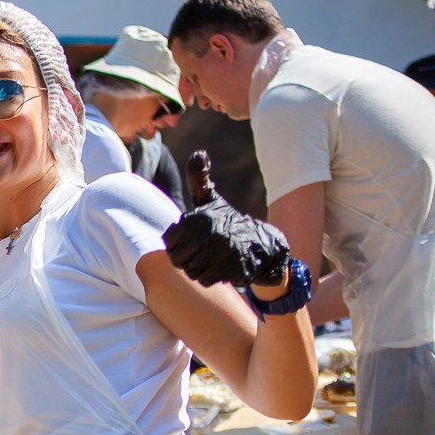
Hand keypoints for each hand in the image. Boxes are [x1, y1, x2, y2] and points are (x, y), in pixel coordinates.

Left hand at [164, 152, 291, 286]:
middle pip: (179, 261)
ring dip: (200, 271)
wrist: (265, 246)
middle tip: (201, 254)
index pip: (169, 243)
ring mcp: (227, 252)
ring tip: (212, 260)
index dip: (176, 246)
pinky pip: (210, 281)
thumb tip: (199, 153)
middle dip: (187, 261)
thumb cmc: (229, 222)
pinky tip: (223, 268)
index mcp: (202, 218)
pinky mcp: (239, 269)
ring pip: (193, 272)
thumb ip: (200, 180)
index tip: (189, 242)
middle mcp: (214, 233)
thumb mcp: (212, 200)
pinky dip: (214, 278)